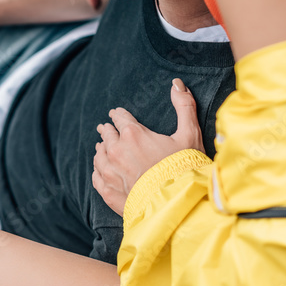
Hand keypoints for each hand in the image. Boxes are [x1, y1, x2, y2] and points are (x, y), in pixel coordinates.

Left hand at [92, 79, 203, 215]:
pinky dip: (97, 171)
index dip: (118, 115)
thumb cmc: (184, 167)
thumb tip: (176, 83)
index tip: (114, 114)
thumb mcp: (189, 133)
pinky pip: (96, 177)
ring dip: (100, 150)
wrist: (175, 202)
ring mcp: (109, 172)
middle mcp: (116, 151)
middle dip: (106, 131)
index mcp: (133, 134)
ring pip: (98, 156)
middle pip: (106, 136)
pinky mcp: (108, 191)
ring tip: (100, 148)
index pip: (120, 118)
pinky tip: (98, 171)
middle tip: (104, 128)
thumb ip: (183, 106)